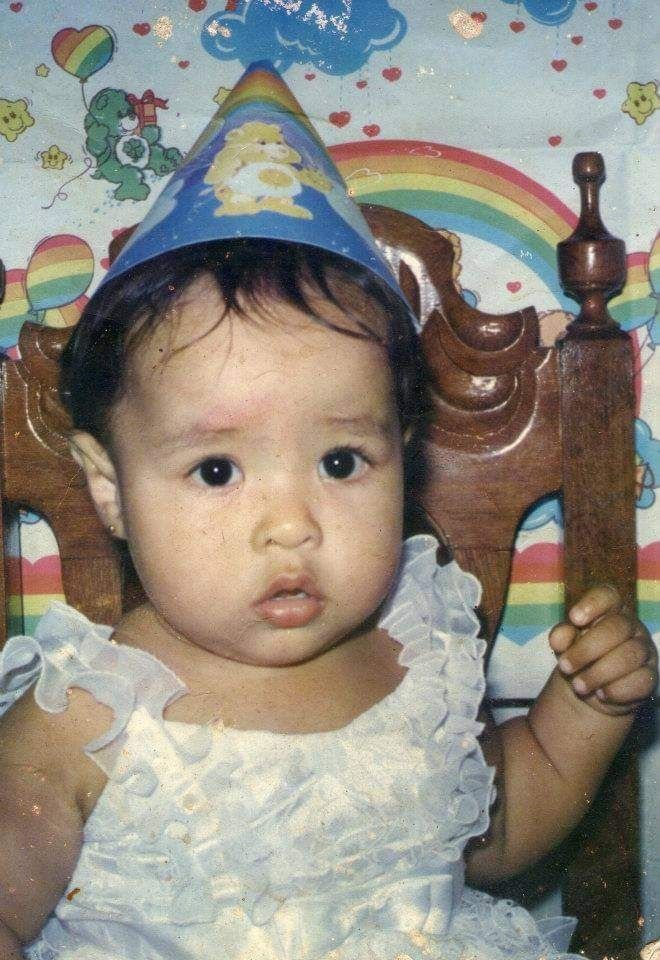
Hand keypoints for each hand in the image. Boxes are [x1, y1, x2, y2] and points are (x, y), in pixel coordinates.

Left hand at [549, 585, 657, 715]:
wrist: (588, 690)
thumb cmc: (576, 657)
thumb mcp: (564, 646)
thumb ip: (561, 637)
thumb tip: (558, 637)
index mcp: (609, 610)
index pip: (608, 595)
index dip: (593, 603)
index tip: (574, 618)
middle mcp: (631, 627)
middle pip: (617, 628)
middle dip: (586, 649)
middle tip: (564, 667)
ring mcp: (644, 651)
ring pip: (630, 655)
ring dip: (599, 673)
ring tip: (577, 686)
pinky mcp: (650, 676)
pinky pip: (640, 681)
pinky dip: (616, 690)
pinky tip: (600, 694)